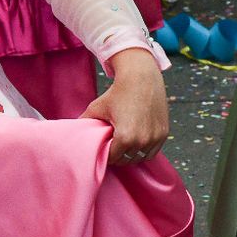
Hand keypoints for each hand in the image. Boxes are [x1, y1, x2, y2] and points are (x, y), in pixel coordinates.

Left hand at [81, 48, 168, 165]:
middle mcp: (142, 141)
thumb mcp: (97, 107)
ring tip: (123, 146)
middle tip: (111, 147)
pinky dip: (144, 150)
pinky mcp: (164, 134)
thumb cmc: (118, 92)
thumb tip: (72, 131)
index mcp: (125, 138)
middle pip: (126, 160)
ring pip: (140, 157)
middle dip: (117, 155)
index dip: (105, 155)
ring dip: (131, 155)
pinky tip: (135, 142)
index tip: (101, 149)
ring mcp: (155, 138)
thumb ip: (84, 121)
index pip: (112, 158)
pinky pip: (152, 151)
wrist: (141, 77)